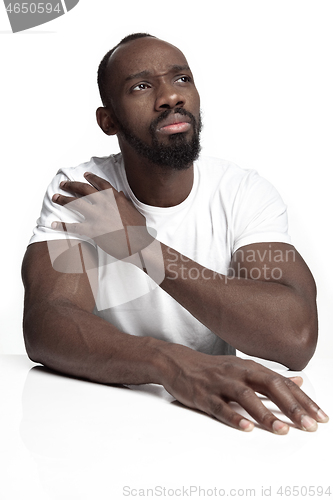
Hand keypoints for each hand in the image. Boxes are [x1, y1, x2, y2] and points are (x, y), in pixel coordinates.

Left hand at [51, 173, 153, 258]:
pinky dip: (62, 225)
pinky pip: (74, 226)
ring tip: (55, 197)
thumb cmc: (139, 230)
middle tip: (63, 184)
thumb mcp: (134, 211)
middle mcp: (104, 203)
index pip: (100, 183)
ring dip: (63, 199)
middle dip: (71, 185)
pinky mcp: (93, 230)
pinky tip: (54, 223)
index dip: (91, 178)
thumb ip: (125, 201)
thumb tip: (121, 193)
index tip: (84, 175)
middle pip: (83, 190)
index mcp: (116, 198)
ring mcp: (98, 216)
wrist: (138, 245)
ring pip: (75, 204)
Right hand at [161, 347, 328, 433]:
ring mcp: (220, 383)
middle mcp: (238, 372)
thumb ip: (270, 377)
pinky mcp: (204, 394)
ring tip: (281, 429)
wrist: (177, 362)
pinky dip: (233, 417)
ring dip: (265, 413)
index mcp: (249, 367)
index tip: (320, 415)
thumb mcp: (242, 368)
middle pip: (269, 386)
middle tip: (309, 424)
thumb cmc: (212, 369)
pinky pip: (220, 407)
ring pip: (245, 396)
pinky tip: (246, 428)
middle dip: (291, 406)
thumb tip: (297, 380)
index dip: (302, 399)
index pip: (282, 383)